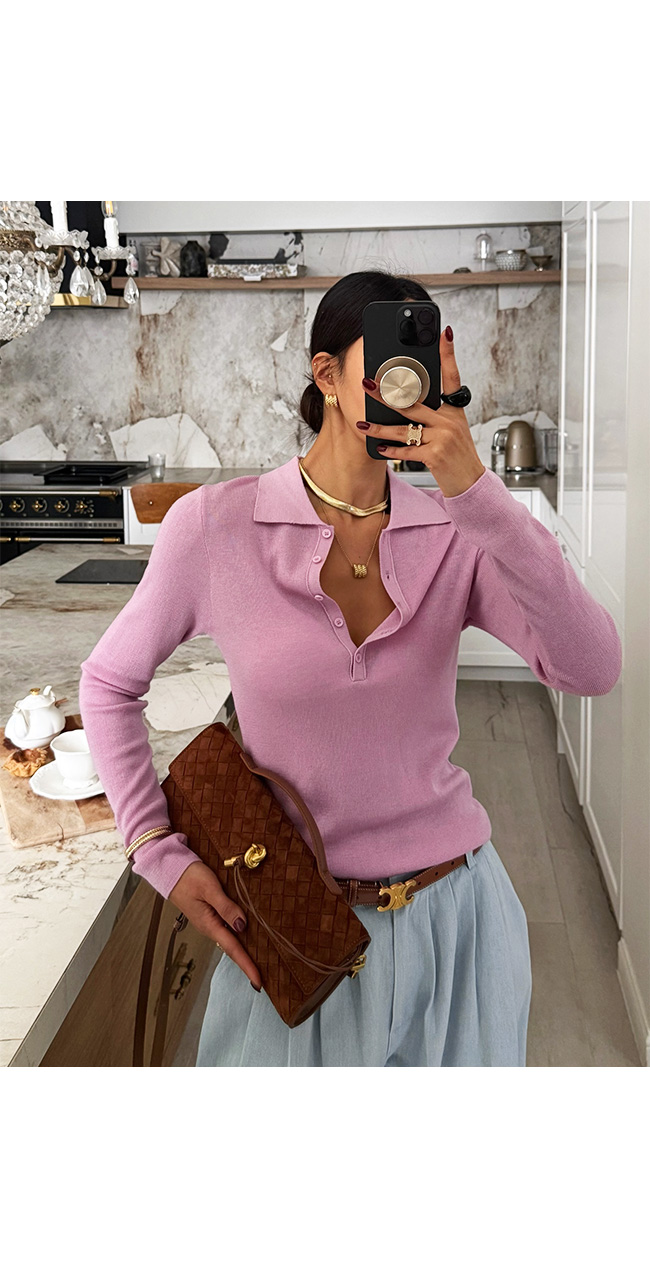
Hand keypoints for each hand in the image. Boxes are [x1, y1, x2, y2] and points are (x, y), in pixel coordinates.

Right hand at [169, 860, 261, 990]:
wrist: (170, 868)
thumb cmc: (188, 876)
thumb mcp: (210, 889)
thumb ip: (226, 907)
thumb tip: (242, 926)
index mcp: (209, 924)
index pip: (233, 949)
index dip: (247, 965)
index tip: (259, 983)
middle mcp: (210, 926)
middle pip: (233, 948)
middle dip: (248, 963)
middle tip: (265, 979)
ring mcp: (210, 921)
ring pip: (231, 939)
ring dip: (245, 951)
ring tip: (261, 962)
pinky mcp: (210, 913)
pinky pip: (227, 928)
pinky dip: (239, 935)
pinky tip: (249, 936)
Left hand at [358, 326, 485, 498]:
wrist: (470, 481)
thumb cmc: (456, 453)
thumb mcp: (451, 427)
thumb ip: (432, 413)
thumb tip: (404, 400)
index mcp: (454, 409)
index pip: (451, 376)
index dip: (448, 353)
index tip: (444, 332)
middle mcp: (449, 420)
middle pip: (413, 401)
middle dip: (386, 393)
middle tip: (367, 384)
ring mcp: (443, 438)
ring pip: (404, 428)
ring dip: (379, 428)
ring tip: (362, 424)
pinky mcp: (435, 456)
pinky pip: (407, 451)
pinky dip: (391, 451)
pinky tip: (378, 448)